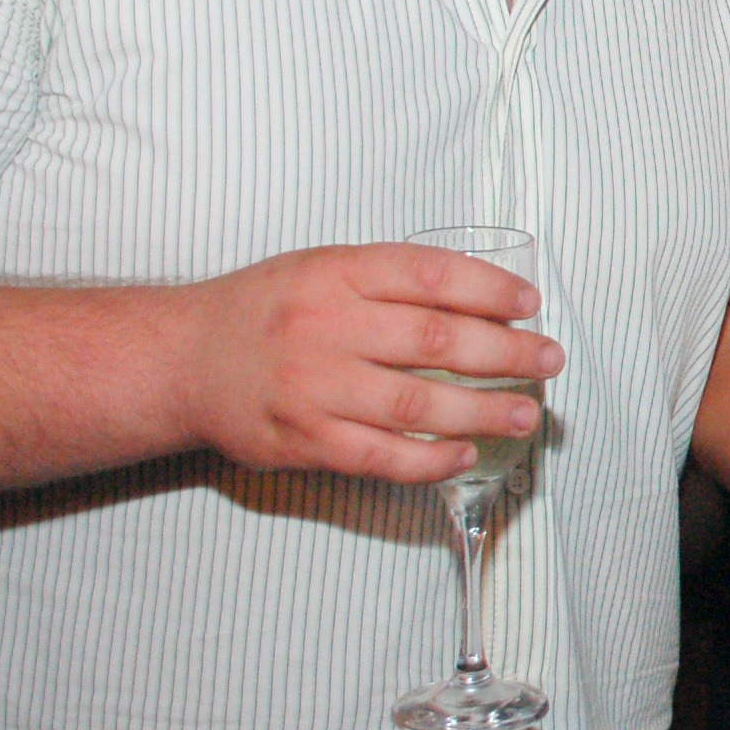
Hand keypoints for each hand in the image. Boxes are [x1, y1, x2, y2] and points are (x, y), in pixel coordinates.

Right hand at [165, 243, 559, 484]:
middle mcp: (327, 328)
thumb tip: (483, 304)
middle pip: (437, 342)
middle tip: (549, 360)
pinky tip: (465, 454)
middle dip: (507, 353)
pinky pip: (381, 457)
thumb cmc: (264, 311)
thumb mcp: (321, 269)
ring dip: (484, 412)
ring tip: (526, 413)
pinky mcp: (305, 441)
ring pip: (419, 404)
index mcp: (336, 275)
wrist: (180, 360)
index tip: (530, 303)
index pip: (430, 275)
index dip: (490, 289)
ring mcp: (315, 389)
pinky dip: (430, 460)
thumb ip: (389, 282)